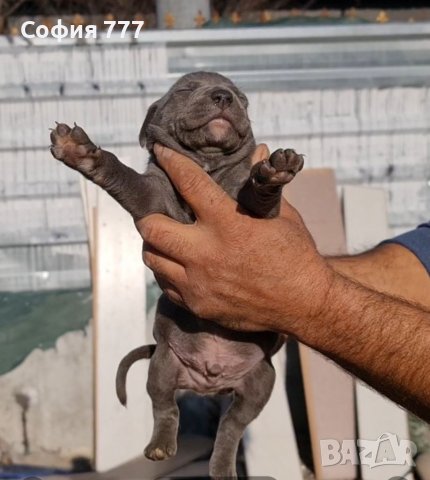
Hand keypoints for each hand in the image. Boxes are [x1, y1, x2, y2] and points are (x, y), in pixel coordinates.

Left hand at [136, 144, 334, 332]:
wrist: (306, 305)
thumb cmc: (297, 257)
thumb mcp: (284, 216)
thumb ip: (261, 187)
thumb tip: (259, 152)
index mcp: (229, 225)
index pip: (190, 184)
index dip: (171, 163)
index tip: (160, 153)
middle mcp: (207, 254)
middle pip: (152, 228)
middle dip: (148, 215)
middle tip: (155, 210)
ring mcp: (199, 283)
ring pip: (153, 259)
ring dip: (155, 244)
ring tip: (167, 238)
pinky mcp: (199, 305)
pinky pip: (166, 285)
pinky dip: (167, 271)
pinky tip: (179, 265)